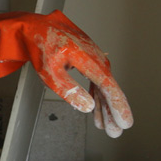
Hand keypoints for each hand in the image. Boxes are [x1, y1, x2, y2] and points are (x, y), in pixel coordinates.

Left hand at [0, 10, 132, 136]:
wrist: (36, 28)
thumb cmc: (41, 47)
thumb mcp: (50, 73)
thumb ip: (69, 90)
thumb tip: (88, 106)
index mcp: (87, 58)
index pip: (107, 86)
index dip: (117, 106)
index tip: (124, 122)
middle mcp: (95, 57)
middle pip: (109, 88)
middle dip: (113, 112)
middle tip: (116, 132)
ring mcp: (94, 57)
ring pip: (103, 86)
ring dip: (105, 106)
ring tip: (105, 127)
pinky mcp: (89, 59)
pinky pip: (96, 80)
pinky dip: (97, 95)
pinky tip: (96, 109)